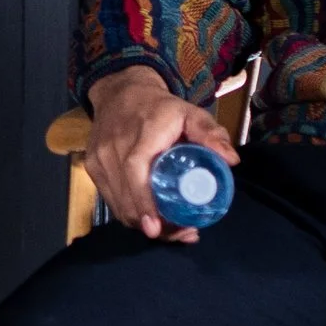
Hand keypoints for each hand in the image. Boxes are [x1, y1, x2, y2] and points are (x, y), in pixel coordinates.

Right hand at [82, 65, 238, 242]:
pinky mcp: (92, 167)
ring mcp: (99, 160)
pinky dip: (130, 213)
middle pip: (127, 198)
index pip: (136, 173)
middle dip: (153, 225)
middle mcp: (113, 149)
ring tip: (171, 229)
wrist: (120, 92)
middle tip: (183, 233)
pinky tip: (150, 218)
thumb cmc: (160, 107)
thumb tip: (232, 161)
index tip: (155, 228)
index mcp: (140, 136)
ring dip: (142, 223)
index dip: (144, 203)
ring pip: (118, 204)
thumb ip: (209, 133)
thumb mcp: (189, 112)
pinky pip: (111, 199)